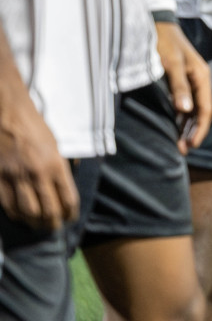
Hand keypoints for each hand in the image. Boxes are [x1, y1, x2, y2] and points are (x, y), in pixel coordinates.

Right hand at [0, 81, 78, 229]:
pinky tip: (21, 217)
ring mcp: (16, 178)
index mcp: (56, 164)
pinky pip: (7, 205)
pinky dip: (16, 215)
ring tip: (39, 226)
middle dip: (53, 223)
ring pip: (27, 212)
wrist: (8, 115)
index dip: (71, 213)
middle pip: (48, 210)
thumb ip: (60, 167)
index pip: (68, 198)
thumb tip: (64, 187)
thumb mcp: (56, 145)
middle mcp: (37, 174)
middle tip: (54, 228)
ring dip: (35, 223)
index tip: (71, 218)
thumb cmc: (35, 128)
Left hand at [155, 20, 211, 152]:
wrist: (155, 23)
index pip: (205, 109)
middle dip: (193, 132)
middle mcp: (198, 81)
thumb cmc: (163, 42)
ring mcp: (189, 81)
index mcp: (201, 77)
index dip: (199, 129)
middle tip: (182, 150)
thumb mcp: (171, 64)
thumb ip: (179, 87)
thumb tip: (186, 110)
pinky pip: (183, 104)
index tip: (191, 145)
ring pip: (192, 110)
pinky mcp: (179, 80)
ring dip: (186, 127)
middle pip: (200, 112)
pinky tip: (173, 127)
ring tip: (178, 144)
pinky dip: (180, 118)